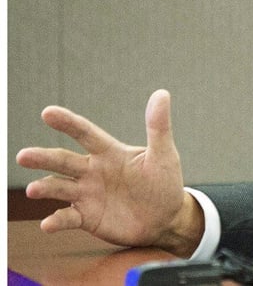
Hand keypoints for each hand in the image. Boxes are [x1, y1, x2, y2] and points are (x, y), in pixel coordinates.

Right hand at [16, 89, 203, 256]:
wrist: (165, 218)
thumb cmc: (164, 182)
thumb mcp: (164, 154)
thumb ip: (158, 126)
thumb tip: (161, 93)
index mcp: (109, 152)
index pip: (85, 133)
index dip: (68, 123)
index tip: (48, 112)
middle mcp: (92, 171)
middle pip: (63, 161)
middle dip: (43, 158)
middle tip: (23, 155)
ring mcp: (87, 194)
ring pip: (59, 188)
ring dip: (44, 188)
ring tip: (32, 189)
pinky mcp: (86, 217)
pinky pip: (67, 217)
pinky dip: (56, 220)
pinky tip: (48, 224)